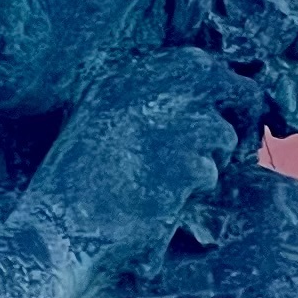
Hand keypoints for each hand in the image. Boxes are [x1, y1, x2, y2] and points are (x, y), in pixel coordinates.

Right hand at [21, 47, 261, 268]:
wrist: (57, 234)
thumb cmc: (74, 193)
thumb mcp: (100, 129)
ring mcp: (166, 124)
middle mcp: (145, 91)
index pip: (192, 62)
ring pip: (220, 135)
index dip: (216, 88)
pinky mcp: (182, 162)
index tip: (224, 111)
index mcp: (121, 80)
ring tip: (166, 186)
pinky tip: (157, 204)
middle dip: (239, 110)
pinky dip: (192, 193)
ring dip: (207, 162)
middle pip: (221, 83)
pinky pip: (209, 173)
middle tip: (240, 142)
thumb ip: (146, 109)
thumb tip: (207, 108)